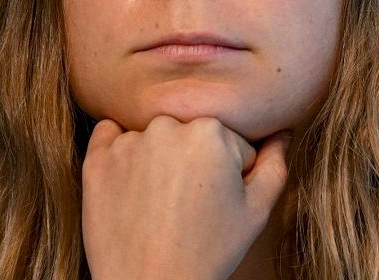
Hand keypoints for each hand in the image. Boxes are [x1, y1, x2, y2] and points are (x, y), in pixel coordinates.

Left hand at [80, 115, 291, 279]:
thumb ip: (275, 164)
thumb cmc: (208, 252)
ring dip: (159, 159)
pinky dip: (120, 152)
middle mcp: (167, 126)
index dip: (229, 175)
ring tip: (160, 204)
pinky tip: (130, 184)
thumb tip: (281, 132)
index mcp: (211, 131)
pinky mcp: (96, 159)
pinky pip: (110, 136)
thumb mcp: (256, 212)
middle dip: (195, 162)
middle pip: (190, 135)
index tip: (216, 203)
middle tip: (189, 206)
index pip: (230, 142)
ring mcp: (128, 141)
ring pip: (154, 137)